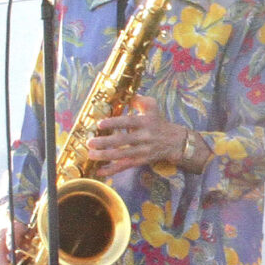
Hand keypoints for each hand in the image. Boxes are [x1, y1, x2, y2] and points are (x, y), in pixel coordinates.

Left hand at [87, 97, 207, 173]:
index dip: (114, 123)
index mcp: (145, 122)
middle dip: (105, 142)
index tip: (99, 124)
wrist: (174, 141)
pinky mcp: (141, 161)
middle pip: (123, 141)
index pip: (128, 122)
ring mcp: (142, 151)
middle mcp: (144, 137)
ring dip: (105, 156)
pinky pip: (125, 166)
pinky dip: (112, 170)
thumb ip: (138, 100)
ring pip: (122, 155)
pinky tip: (100, 171)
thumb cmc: (158, 121)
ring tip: (91, 155)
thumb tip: (123, 93)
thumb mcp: (152, 107)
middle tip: (90, 142)